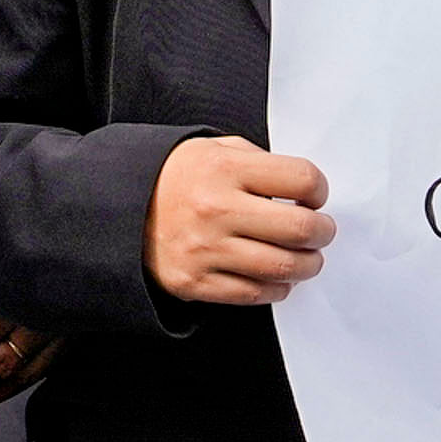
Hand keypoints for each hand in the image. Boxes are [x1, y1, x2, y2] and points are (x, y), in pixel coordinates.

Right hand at [149, 137, 331, 304]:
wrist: (117, 209)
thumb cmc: (176, 177)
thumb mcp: (213, 148)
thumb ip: (259, 162)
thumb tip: (304, 191)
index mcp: (224, 168)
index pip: (302, 179)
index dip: (319, 190)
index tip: (314, 196)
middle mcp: (216, 208)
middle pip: (301, 228)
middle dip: (323, 232)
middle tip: (322, 231)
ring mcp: (205, 249)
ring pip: (284, 267)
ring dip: (308, 265)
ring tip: (307, 258)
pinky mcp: (195, 283)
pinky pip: (254, 293)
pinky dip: (277, 288)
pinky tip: (277, 277)